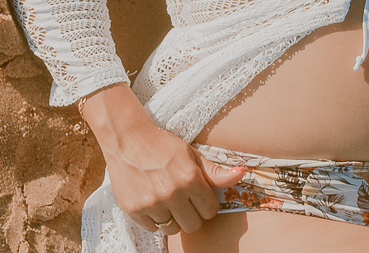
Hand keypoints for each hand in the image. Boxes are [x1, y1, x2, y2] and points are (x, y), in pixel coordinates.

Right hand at [79, 85, 244, 234]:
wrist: (127, 139)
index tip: (199, 196)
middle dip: (192, 214)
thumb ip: (215, 171)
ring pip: (173, 229)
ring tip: (168, 201)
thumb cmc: (163, 145)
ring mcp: (151, 204)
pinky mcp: (134, 210)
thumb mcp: (192, 155)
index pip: (210, 210)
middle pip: (193, 225)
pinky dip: (155, 220)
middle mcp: (172, 194)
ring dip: (173, 218)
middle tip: (184, 200)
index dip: (206, 203)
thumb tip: (241, 174)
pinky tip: (153, 202)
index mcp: (190, 179)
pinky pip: (153, 229)